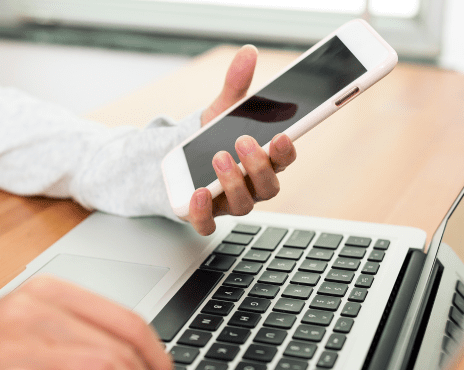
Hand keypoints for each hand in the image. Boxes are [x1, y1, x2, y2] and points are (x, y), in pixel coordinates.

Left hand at [187, 45, 298, 234]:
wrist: (177, 164)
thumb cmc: (212, 140)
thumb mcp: (222, 110)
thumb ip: (236, 85)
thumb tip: (247, 52)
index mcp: (264, 160)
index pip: (284, 159)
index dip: (286, 150)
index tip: (281, 136)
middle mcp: (252, 186)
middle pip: (268, 186)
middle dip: (258, 165)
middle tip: (244, 141)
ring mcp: (230, 203)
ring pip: (243, 205)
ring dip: (234, 183)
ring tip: (219, 157)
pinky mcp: (205, 216)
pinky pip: (208, 223)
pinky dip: (203, 212)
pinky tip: (196, 193)